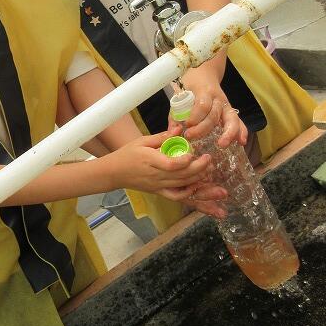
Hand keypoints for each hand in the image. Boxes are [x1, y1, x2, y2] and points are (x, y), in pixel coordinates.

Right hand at [103, 129, 226, 211]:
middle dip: (199, 169)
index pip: (171, 164)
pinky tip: (199, 189)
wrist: (114, 173)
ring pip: (183, 187)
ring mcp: (158, 186)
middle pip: (181, 176)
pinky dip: (189, 194)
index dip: (185, 161)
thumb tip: (179, 129)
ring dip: (199, 182)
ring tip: (212, 175)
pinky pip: (176, 196)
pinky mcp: (159, 192)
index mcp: (150, 161)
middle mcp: (156, 176)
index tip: (195, 154)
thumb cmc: (127, 154)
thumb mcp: (142, 141)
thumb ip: (162, 136)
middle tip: (209, 159)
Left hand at [174, 81, 247, 147]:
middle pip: (214, 115)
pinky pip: (239, 121)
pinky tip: (241, 142)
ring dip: (228, 133)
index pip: (202, 105)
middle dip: (203, 128)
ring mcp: (226, 105)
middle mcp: (217, 98)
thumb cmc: (190, 85)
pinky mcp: (230, 111)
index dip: (195, 116)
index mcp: (204, 92)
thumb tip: (173, 132)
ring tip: (222, 145)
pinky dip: (241, 131)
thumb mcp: (179, 95)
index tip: (186, 125)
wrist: (204, 73)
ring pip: (231, 118)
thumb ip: (175, 114)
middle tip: (191, 137)